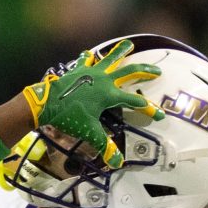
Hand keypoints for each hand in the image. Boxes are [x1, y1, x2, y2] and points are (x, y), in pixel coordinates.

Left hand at [23, 39, 164, 168]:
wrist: (46, 104)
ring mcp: (91, 72)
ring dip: (121, 51)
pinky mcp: (78, 70)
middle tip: (157, 71)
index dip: (149, 108)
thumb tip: (118, 163)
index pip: (135, 101)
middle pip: (130, 71)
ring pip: (111, 58)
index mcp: (110, 94)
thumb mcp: (89, 132)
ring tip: (129, 44)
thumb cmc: (69, 118)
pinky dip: (89, 57)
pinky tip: (90, 53)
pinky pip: (86, 60)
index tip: (160, 115)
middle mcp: (104, 80)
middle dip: (145, 70)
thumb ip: (104, 146)